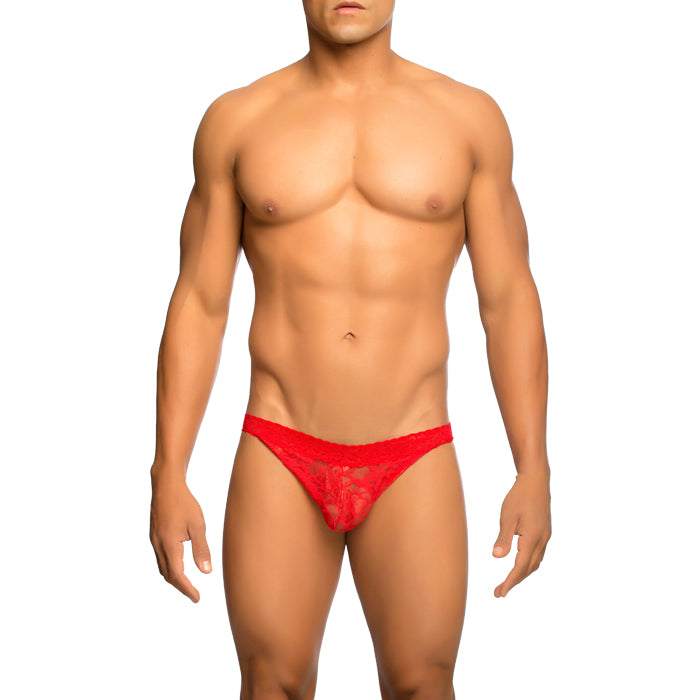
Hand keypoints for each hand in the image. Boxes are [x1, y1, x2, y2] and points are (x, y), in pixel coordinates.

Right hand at [150, 473, 211, 602]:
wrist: (166, 485)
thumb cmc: (184, 503)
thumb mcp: (198, 525)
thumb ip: (201, 549)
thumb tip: (206, 572)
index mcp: (169, 544)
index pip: (177, 575)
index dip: (187, 589)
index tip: (197, 598)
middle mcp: (158, 545)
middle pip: (168, 574)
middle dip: (181, 586)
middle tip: (194, 594)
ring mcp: (154, 540)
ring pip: (162, 567)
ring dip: (174, 578)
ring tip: (187, 584)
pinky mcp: (154, 535)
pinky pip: (160, 558)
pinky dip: (170, 567)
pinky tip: (179, 565)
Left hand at [492, 470, 550, 597]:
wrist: (536, 480)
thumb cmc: (519, 496)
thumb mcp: (507, 517)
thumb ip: (503, 538)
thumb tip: (496, 557)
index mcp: (532, 539)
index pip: (520, 567)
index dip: (509, 582)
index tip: (499, 593)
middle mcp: (542, 541)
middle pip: (528, 569)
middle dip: (515, 581)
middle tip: (499, 592)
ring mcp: (545, 536)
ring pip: (535, 563)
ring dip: (522, 574)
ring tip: (508, 582)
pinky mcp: (545, 532)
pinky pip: (537, 554)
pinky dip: (528, 564)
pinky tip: (520, 563)